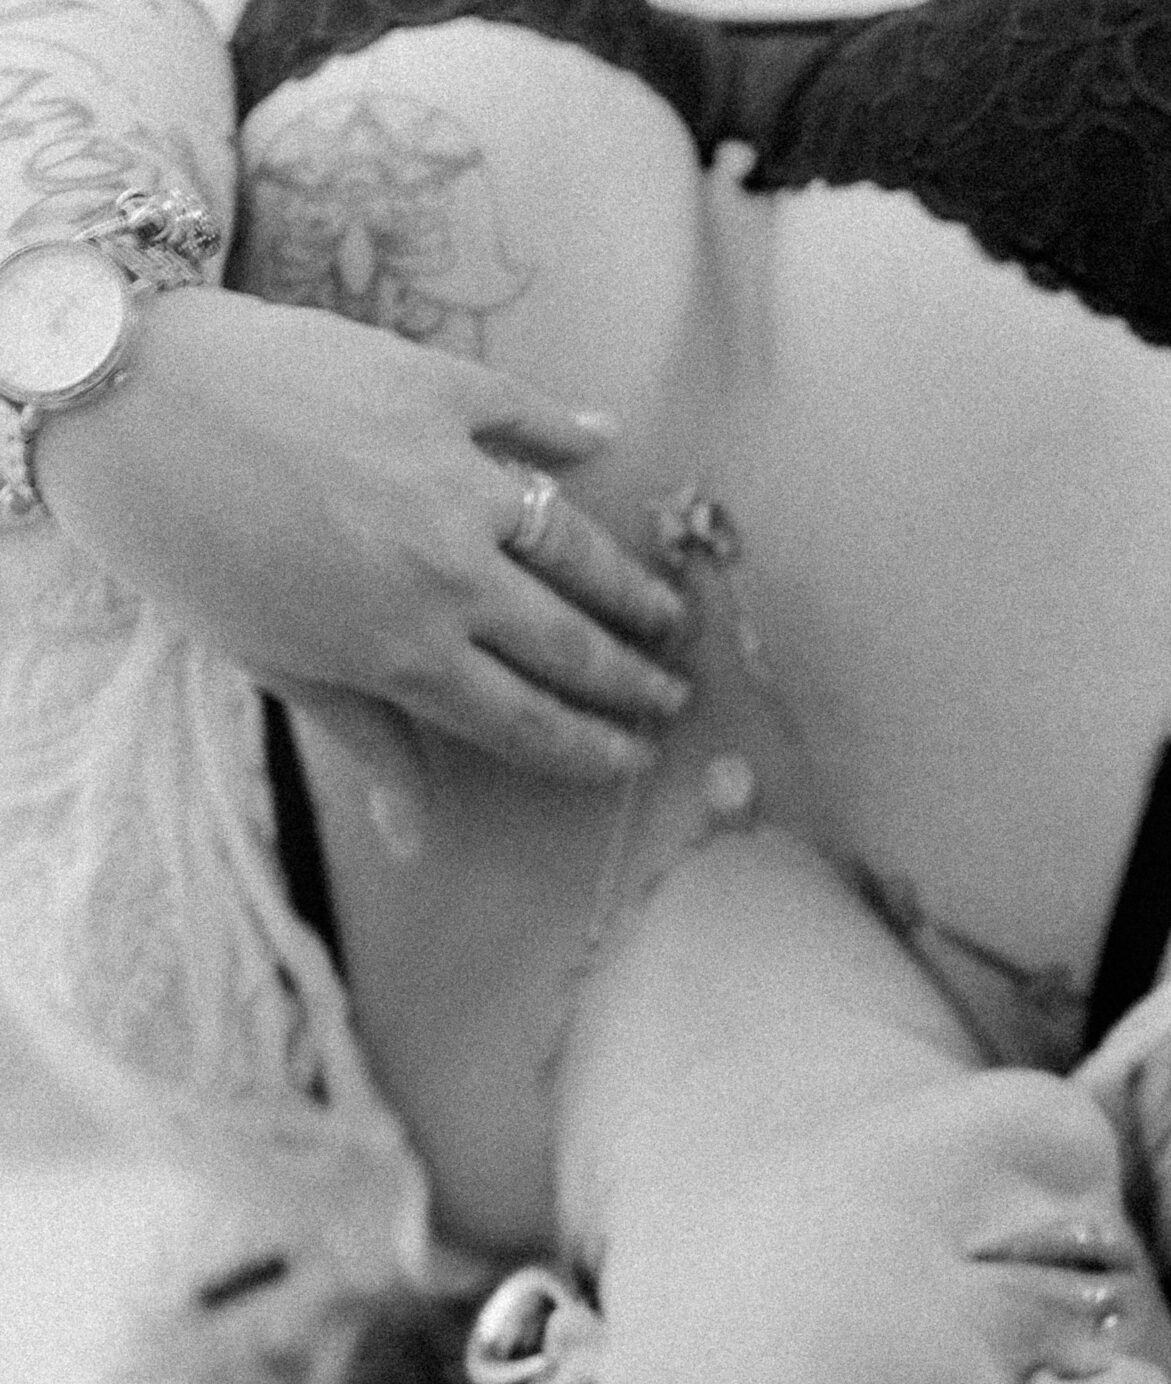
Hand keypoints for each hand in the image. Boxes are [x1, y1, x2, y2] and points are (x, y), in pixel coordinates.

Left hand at [35, 285, 690, 782]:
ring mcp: (452, 478)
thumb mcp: (276, 666)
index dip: (590, 746)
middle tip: (674, 692)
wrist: (130, 408)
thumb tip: (415, 840)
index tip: (634, 757)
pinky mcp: (437, 390)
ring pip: (573, 544)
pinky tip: (605, 442)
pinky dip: (570, 430)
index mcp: (406, 655)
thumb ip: (366, 739)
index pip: (527, 720)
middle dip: (632, 678)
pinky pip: (526, 415)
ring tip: (667, 607)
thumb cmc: (189, 552)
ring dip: (629, 584)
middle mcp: (448, 575)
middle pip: (569, 644)